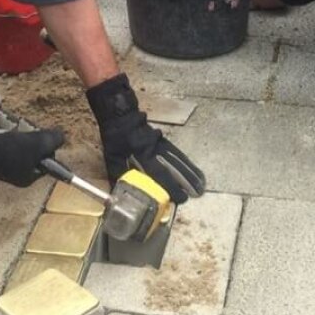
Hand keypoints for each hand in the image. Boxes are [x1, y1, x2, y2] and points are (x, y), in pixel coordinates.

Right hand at [0, 116, 63, 185]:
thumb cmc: (9, 150)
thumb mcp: (39, 144)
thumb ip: (53, 140)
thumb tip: (61, 136)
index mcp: (26, 176)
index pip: (45, 162)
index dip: (48, 147)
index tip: (44, 135)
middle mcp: (14, 170)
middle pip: (30, 147)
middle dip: (28, 134)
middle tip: (25, 129)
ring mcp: (1, 158)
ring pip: (16, 137)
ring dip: (14, 128)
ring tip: (10, 126)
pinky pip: (1, 132)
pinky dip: (1, 126)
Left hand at [86, 73, 205, 203]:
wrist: (122, 116)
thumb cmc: (116, 139)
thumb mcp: (113, 159)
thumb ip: (119, 177)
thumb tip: (118, 196)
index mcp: (143, 156)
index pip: (161, 174)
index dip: (172, 187)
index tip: (182, 198)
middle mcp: (156, 150)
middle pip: (176, 167)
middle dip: (188, 181)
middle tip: (199, 193)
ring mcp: (162, 145)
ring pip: (179, 160)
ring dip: (191, 173)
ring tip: (201, 183)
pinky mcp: (165, 141)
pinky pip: (178, 154)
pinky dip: (187, 163)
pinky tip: (193, 169)